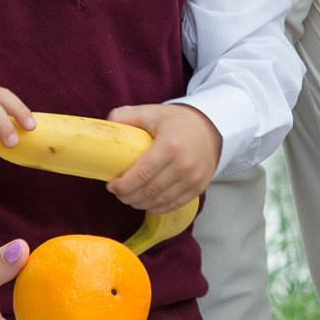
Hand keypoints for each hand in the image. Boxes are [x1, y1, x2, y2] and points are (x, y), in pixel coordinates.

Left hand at [104, 103, 220, 212]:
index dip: (123, 185)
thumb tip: (106, 124)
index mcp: (169, 146)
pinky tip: (146, 203)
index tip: (111, 186)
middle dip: (128, 196)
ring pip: (159, 201)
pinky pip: (173, 204)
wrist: (213, 126)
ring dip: (140, 203)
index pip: (142, 174)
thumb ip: (127, 115)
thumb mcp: (153, 112)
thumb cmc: (179, 121)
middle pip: (149, 191)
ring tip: (130, 197)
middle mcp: (184, 165)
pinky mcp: (199, 187)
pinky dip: (157, 207)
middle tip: (118, 193)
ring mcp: (193, 178)